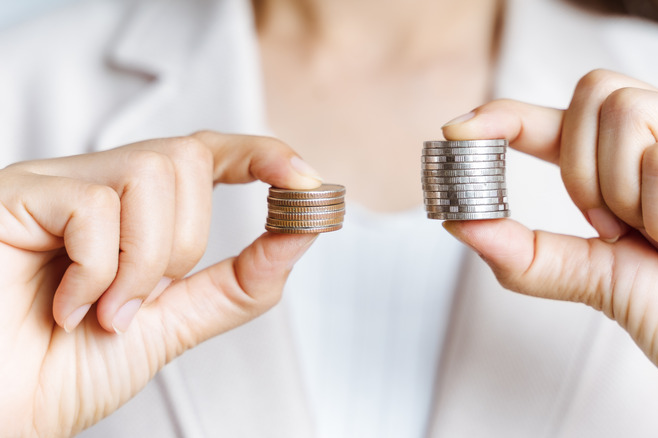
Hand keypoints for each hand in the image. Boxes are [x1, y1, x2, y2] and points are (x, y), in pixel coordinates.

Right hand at [0, 131, 321, 436]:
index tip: (304, 180)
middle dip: (183, 244)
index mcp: (131, 213)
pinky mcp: (16, 195)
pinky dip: (97, 270)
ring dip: (143, 262)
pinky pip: (95, 204)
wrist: (1, 416)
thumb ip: (238, 282)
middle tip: (137, 304)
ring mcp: (53, 185)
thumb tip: (303, 232)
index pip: (204, 153)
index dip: (258, 154)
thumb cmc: (65, 370)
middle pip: (185, 159)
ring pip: (151, 172)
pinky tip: (67, 307)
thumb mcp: (176, 322)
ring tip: (104, 312)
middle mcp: (94, 186)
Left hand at [442, 70, 657, 435]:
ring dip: (624, 195)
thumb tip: (463, 221)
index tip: (460, 129)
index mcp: (644, 171)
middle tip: (614, 229)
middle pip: (594, 96)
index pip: (567, 119)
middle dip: (580, 171)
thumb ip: (534, 254)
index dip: (510, 115)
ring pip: (625, 113)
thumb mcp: (600, 282)